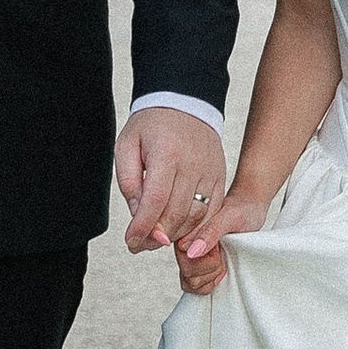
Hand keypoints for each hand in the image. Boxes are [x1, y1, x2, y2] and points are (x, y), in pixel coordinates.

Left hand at [116, 105, 229, 253]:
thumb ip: (129, 181)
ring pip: (196, 216)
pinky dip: (196, 227)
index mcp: (167, 154)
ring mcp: (210, 171)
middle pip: (176, 213)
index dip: (142, 227)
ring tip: (157, 239)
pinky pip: (211, 211)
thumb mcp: (127, 145)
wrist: (185, 103)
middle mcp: (192, 164)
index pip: (155, 201)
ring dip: (175, 235)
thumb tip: (138, 213)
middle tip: (140, 245)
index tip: (132, 241)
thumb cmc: (152, 124)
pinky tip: (180, 232)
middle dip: (156, 236)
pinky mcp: (220, 177)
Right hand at [173, 187, 265, 297]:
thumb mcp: (230, 217)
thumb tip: (190, 251)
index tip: (218, 247)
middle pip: (187, 275)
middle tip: (221, 251)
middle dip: (211, 268)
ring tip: (221, 257)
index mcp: (184, 231)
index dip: (207, 260)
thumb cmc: (241, 210)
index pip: (184, 261)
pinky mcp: (198, 266)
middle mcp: (184, 245)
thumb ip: (210, 231)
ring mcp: (190, 257)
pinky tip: (221, 266)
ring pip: (191, 283)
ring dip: (212, 275)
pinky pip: (196, 286)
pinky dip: (211, 282)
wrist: (250, 210)